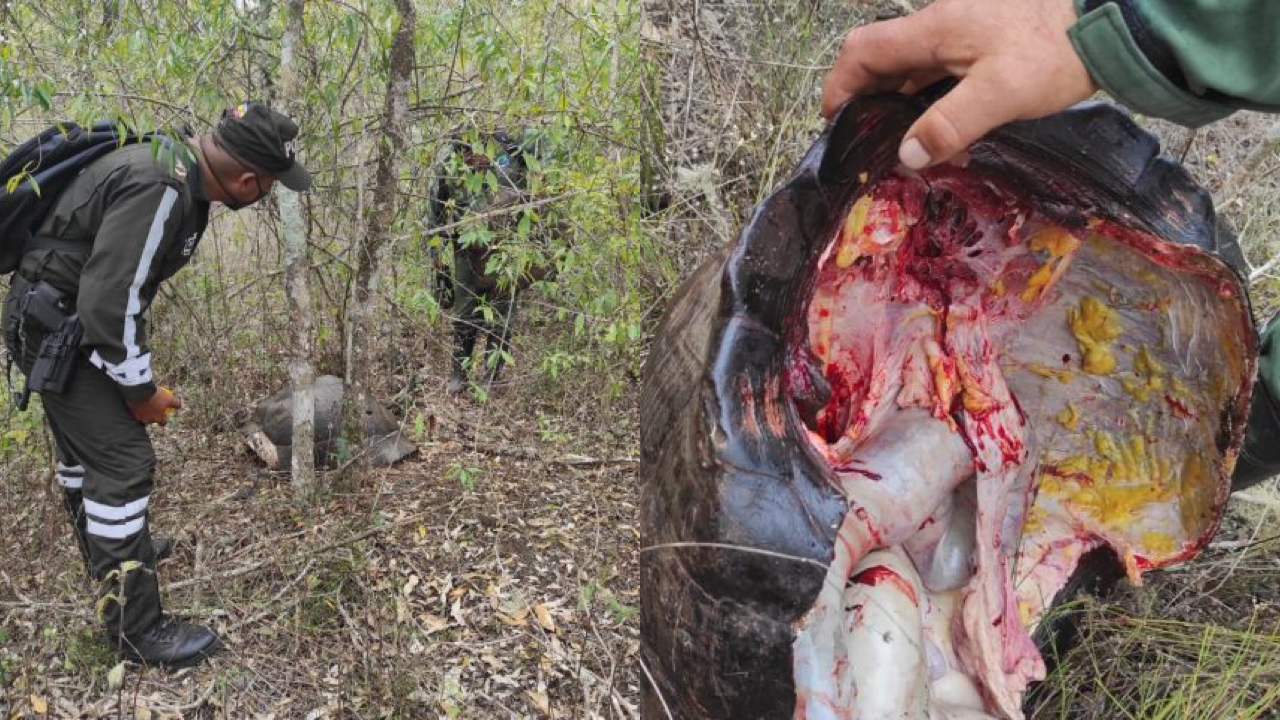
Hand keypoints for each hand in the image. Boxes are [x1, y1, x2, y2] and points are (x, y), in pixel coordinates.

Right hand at [127, 385, 181, 425]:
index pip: (163, 422)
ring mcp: (139, 417)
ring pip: (142, 417)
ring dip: (144, 414)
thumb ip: (175, 403)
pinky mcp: (131, 412)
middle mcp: (148, 420)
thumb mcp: (169, 398)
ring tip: (145, 407)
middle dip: (152, 418)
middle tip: (153, 412)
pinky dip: (137, 407)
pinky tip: (139, 401)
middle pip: (151, 421)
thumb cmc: (156, 396)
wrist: (140, 391)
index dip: (164, 420)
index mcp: (157, 418)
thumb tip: (179, 406)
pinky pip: (135, 411)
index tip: (164, 416)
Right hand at [821, 0, 1096, 169]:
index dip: (840, 85)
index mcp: (933, 29)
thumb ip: (948, 124)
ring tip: (898, 138)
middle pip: (882, 56)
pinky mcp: (984, 39)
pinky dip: (925, 94)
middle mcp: (941, 23)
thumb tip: (907, 155)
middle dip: (866, 96)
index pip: (863, 51)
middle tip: (866, 138)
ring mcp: (963, 29)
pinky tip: (938, 121)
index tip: (836, 122)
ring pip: (911, 63)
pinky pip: (938, 66)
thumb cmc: (1052, 53)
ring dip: (897, 98)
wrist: (1108, 21)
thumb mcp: (1000, 94)